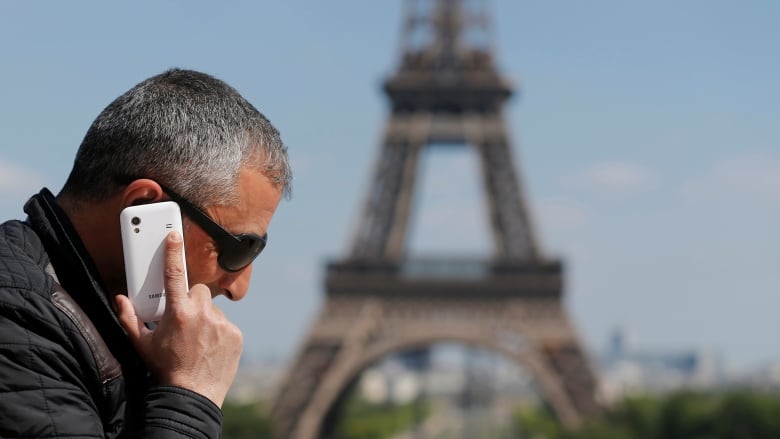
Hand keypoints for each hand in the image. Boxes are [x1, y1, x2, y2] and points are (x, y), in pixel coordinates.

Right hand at [116, 231, 242, 407]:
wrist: (192, 395)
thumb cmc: (165, 369)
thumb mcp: (142, 345)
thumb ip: (129, 319)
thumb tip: (119, 299)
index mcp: (177, 312)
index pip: (173, 275)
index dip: (173, 252)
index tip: (174, 235)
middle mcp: (201, 313)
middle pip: (197, 291)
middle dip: (191, 300)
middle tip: (183, 319)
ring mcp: (221, 323)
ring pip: (212, 308)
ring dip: (205, 317)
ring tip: (196, 338)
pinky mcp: (235, 333)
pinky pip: (225, 324)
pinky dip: (219, 331)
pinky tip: (209, 346)